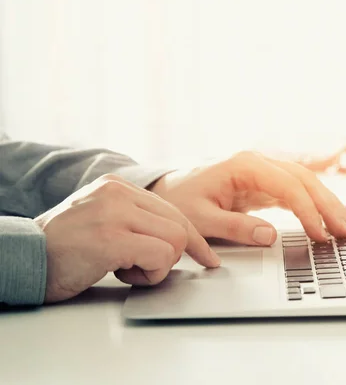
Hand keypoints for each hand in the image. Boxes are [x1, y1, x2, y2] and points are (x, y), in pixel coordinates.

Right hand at [34, 174, 219, 302]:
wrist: (22, 259)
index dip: (193, 237)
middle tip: (150, 270)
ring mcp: (114, 213)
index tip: (207, 256)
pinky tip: (122, 274)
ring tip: (127, 269)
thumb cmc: (63, 248)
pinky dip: (149, 275)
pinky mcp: (111, 239)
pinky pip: (161, 257)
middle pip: (180, 224)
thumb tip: (177, 237)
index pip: (173, 208)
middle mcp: (117, 192)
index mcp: (117, 185)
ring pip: (175, 240)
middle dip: (176, 255)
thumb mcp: (102, 219)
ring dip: (158, 267)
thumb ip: (135, 219)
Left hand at [149, 151, 345, 245]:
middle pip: (304, 180)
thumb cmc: (181, 202)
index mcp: (244, 165)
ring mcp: (264, 172)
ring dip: (328, 205)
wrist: (170, 192)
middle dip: (328, 206)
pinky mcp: (266, 185)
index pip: (287, 185)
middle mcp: (259, 163)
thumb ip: (235, 227)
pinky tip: (329, 219)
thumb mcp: (200, 219)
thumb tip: (270, 236)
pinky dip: (314, 206)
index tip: (319, 234)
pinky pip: (297, 193)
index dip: (307, 210)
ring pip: (306, 184)